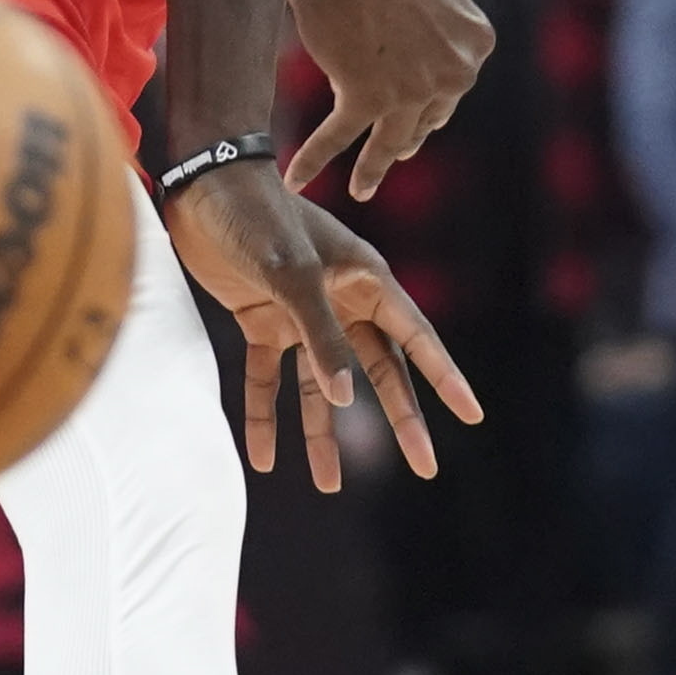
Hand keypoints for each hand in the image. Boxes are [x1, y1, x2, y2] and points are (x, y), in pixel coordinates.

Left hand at [164, 159, 481, 490]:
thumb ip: (320, 337)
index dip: (445, 379)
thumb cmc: (258, 217)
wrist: (203, 187)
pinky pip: (269, 378)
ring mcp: (301, 314)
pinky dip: (265, 414)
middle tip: (424, 468)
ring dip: (322, 434)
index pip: (415, 339)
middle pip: (378, 372)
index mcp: (366, 282)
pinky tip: (264, 458)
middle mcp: (341, 301)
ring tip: (328, 486)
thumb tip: (343, 400)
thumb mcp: (293, 276)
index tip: (472, 415)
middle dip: (399, 420)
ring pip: (321, 387)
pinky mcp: (262, 320)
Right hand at [275, 0, 491, 200]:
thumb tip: (432, 42)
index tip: (411, 105)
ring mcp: (412, 90)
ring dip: (373, 169)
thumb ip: (441, 22)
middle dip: (407, 134)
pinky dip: (315, 160)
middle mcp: (454, 73)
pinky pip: (339, 137)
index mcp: (476, 43)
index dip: (428, 96)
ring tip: (362, 190)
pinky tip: (296, 180)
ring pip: (390, 141)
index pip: (452, 85)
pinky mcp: (366, 96)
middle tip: (393, 152)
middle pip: (426, 116)